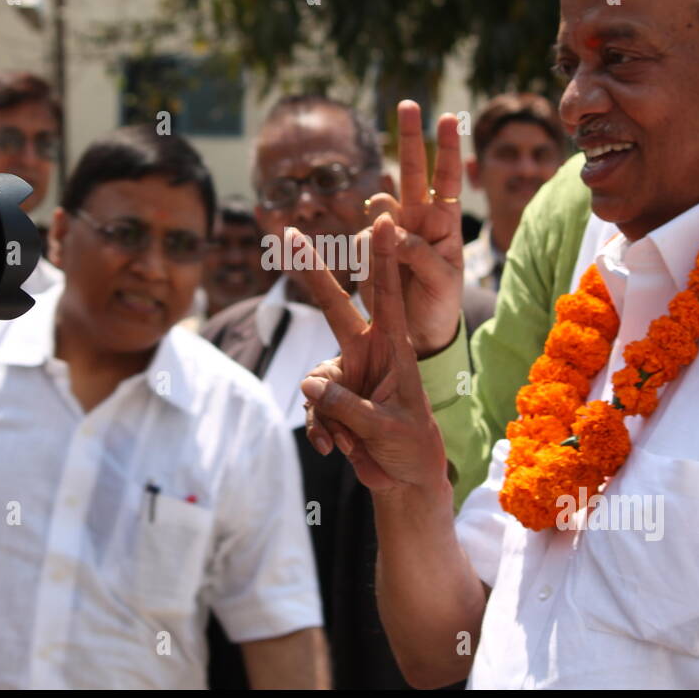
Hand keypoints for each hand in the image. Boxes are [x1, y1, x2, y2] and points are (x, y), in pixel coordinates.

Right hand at [293, 217, 448, 496]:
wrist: (405, 478)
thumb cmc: (411, 446)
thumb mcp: (386, 427)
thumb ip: (348, 405)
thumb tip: (308, 384)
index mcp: (395, 348)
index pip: (387, 295)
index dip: (382, 257)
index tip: (382, 219)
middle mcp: (368, 352)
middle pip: (334, 306)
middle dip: (311, 272)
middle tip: (287, 234)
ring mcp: (347, 374)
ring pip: (315, 380)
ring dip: (328, 416)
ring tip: (352, 444)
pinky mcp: (332, 398)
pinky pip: (313, 407)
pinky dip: (321, 430)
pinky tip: (336, 449)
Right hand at [363, 100, 464, 357]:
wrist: (418, 335)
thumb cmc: (441, 306)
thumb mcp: (443, 283)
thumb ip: (420, 254)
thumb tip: (390, 228)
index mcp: (445, 224)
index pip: (450, 180)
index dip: (449, 149)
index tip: (449, 119)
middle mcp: (419, 219)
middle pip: (415, 171)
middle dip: (412, 137)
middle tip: (409, 104)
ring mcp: (392, 231)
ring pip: (379, 204)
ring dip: (380, 219)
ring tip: (391, 258)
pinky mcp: (369, 248)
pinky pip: (360, 237)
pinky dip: (365, 250)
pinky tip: (376, 275)